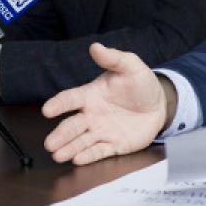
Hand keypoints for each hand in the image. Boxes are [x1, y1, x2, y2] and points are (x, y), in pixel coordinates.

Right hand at [42, 43, 168, 164]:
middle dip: (60, 134)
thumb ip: (112, 58)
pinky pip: (99, 151)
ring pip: (81, 141)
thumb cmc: (140, 82)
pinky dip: (88, 156)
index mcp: (91, 95)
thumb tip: (95, 46)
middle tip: (49, 143)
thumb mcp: (130, 65)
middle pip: (72, 125)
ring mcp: (101, 131)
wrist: (159, 103)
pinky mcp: (113, 145)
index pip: (70, 99)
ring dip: (69, 148)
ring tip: (58, 155)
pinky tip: (78, 160)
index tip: (47, 110)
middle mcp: (92, 114)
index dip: (58, 104)